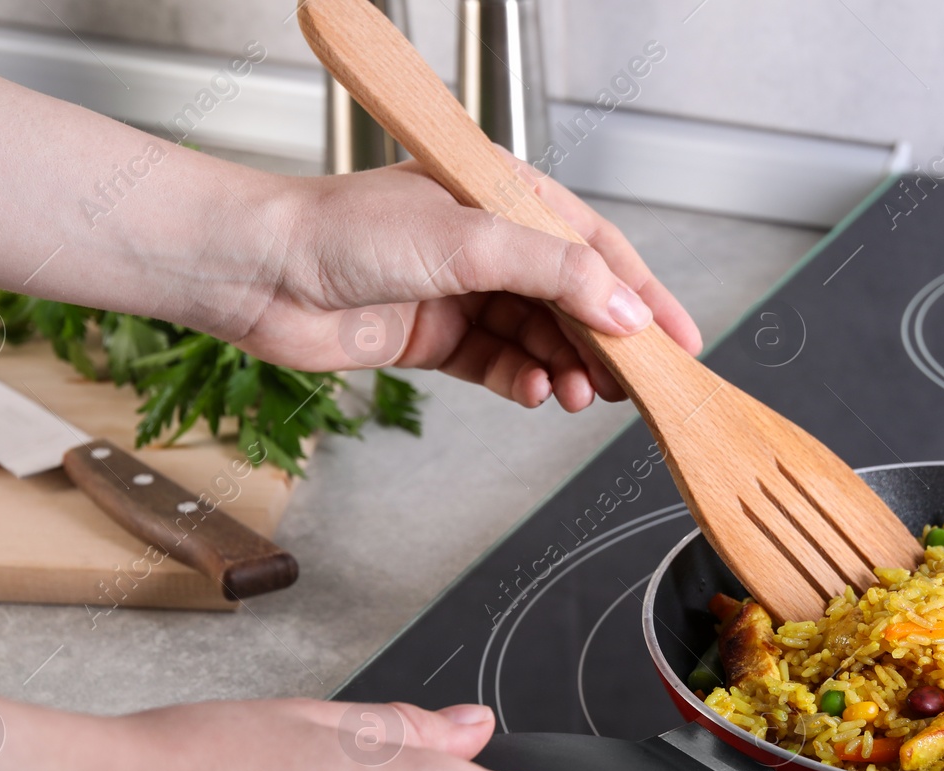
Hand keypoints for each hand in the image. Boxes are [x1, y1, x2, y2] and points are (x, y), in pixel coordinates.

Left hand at [227, 161, 703, 411]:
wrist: (262, 274)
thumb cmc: (346, 230)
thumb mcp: (470, 239)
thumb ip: (555, 274)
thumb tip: (622, 307)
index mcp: (504, 199)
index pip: (595, 249)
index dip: (644, 295)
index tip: (681, 341)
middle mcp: (488, 245)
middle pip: (573, 302)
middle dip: (605, 346)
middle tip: (632, 386)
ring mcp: (463, 293)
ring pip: (539, 340)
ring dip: (565, 371)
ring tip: (580, 397)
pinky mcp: (437, 338)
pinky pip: (500, 365)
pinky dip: (521, 383)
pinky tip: (534, 395)